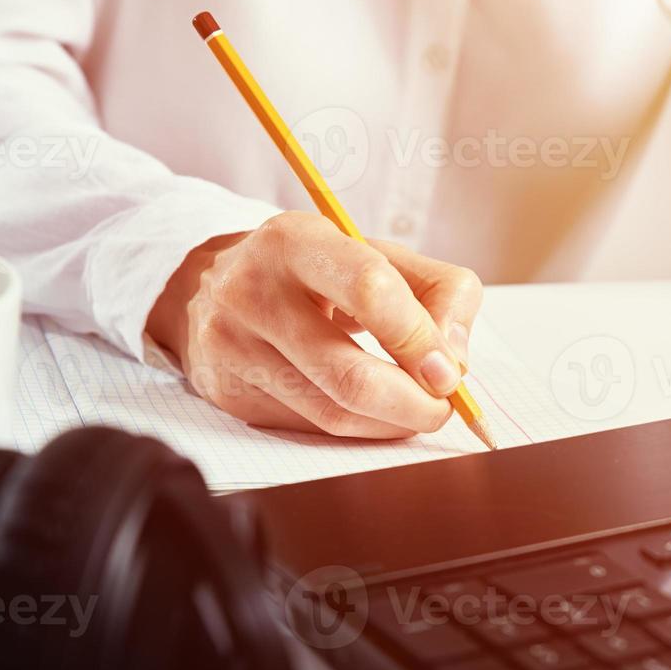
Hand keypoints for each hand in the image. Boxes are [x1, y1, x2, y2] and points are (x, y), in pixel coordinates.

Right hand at [146, 211, 482, 438]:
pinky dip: (355, 428)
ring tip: (415, 411)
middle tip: (441, 407)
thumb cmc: (316, 271)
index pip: (369, 290)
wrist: (215, 288)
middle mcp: (251, 292)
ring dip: (390, 424)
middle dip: (413, 404)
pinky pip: (309, 429)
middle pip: (350, 375)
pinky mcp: (229, 393)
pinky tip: (369, 412)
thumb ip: (439, 292)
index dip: (420, 339)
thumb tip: (455, 362)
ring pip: (332, 413)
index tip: (450, 372)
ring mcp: (232, 347)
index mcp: (294, 241)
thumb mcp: (377, 254)